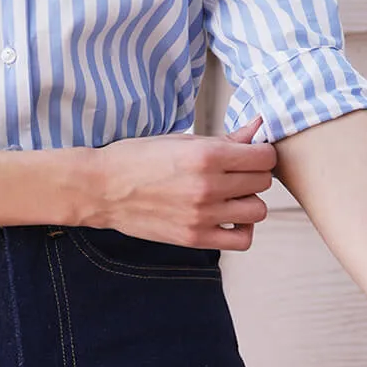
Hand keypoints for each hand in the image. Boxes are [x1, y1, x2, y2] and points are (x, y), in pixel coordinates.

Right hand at [86, 114, 275, 250]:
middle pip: (263, 182)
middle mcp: (208, 186)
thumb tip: (257, 127)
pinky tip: (227, 217)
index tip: (250, 154)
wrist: (101, 188)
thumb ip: (225, 138)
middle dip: (254, 174)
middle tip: (235, 172)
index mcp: (206, 155)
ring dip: (249, 201)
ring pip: (258, 211)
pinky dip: (241, 229)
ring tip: (230, 195)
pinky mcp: (195, 237)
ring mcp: (202, 215)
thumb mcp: (181, 140)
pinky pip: (242, 240)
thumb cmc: (137, 158)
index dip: (260, 153)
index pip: (264, 157)